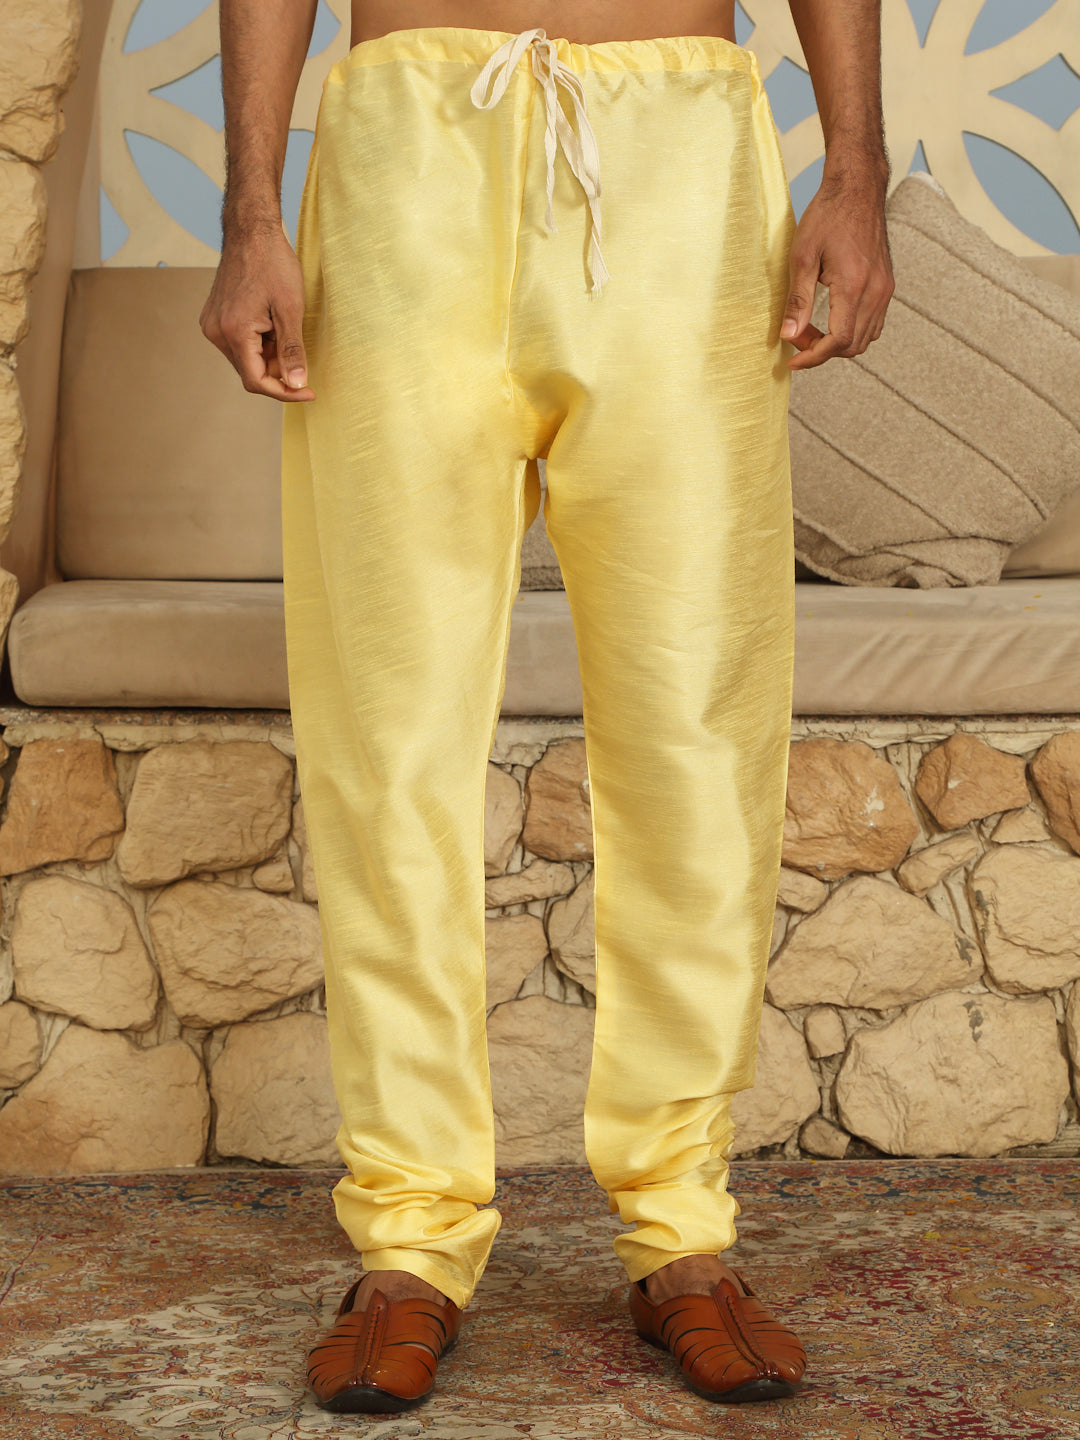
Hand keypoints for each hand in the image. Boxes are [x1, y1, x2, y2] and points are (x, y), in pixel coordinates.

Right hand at [199, 223, 315, 400]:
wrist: (251, 232)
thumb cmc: (273, 263)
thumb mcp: (291, 309)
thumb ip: (292, 351)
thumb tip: (297, 384)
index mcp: (233, 331)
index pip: (256, 381)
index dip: (284, 392)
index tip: (308, 391)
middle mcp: (216, 332)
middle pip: (250, 372)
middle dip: (278, 371)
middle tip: (298, 350)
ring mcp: (212, 325)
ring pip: (245, 360)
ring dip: (269, 356)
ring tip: (282, 328)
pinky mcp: (215, 318)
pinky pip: (239, 345)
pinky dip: (259, 345)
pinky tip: (271, 324)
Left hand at [780, 168, 894, 370]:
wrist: (857, 189)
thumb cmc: (828, 216)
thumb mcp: (802, 256)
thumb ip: (797, 300)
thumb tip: (789, 336)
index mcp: (855, 285)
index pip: (838, 340)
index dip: (813, 357)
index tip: (792, 361)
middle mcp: (876, 291)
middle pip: (852, 345)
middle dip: (822, 351)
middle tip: (797, 337)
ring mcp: (885, 289)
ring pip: (865, 338)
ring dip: (837, 343)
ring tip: (811, 328)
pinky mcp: (886, 285)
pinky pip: (873, 324)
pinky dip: (851, 331)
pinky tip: (830, 318)